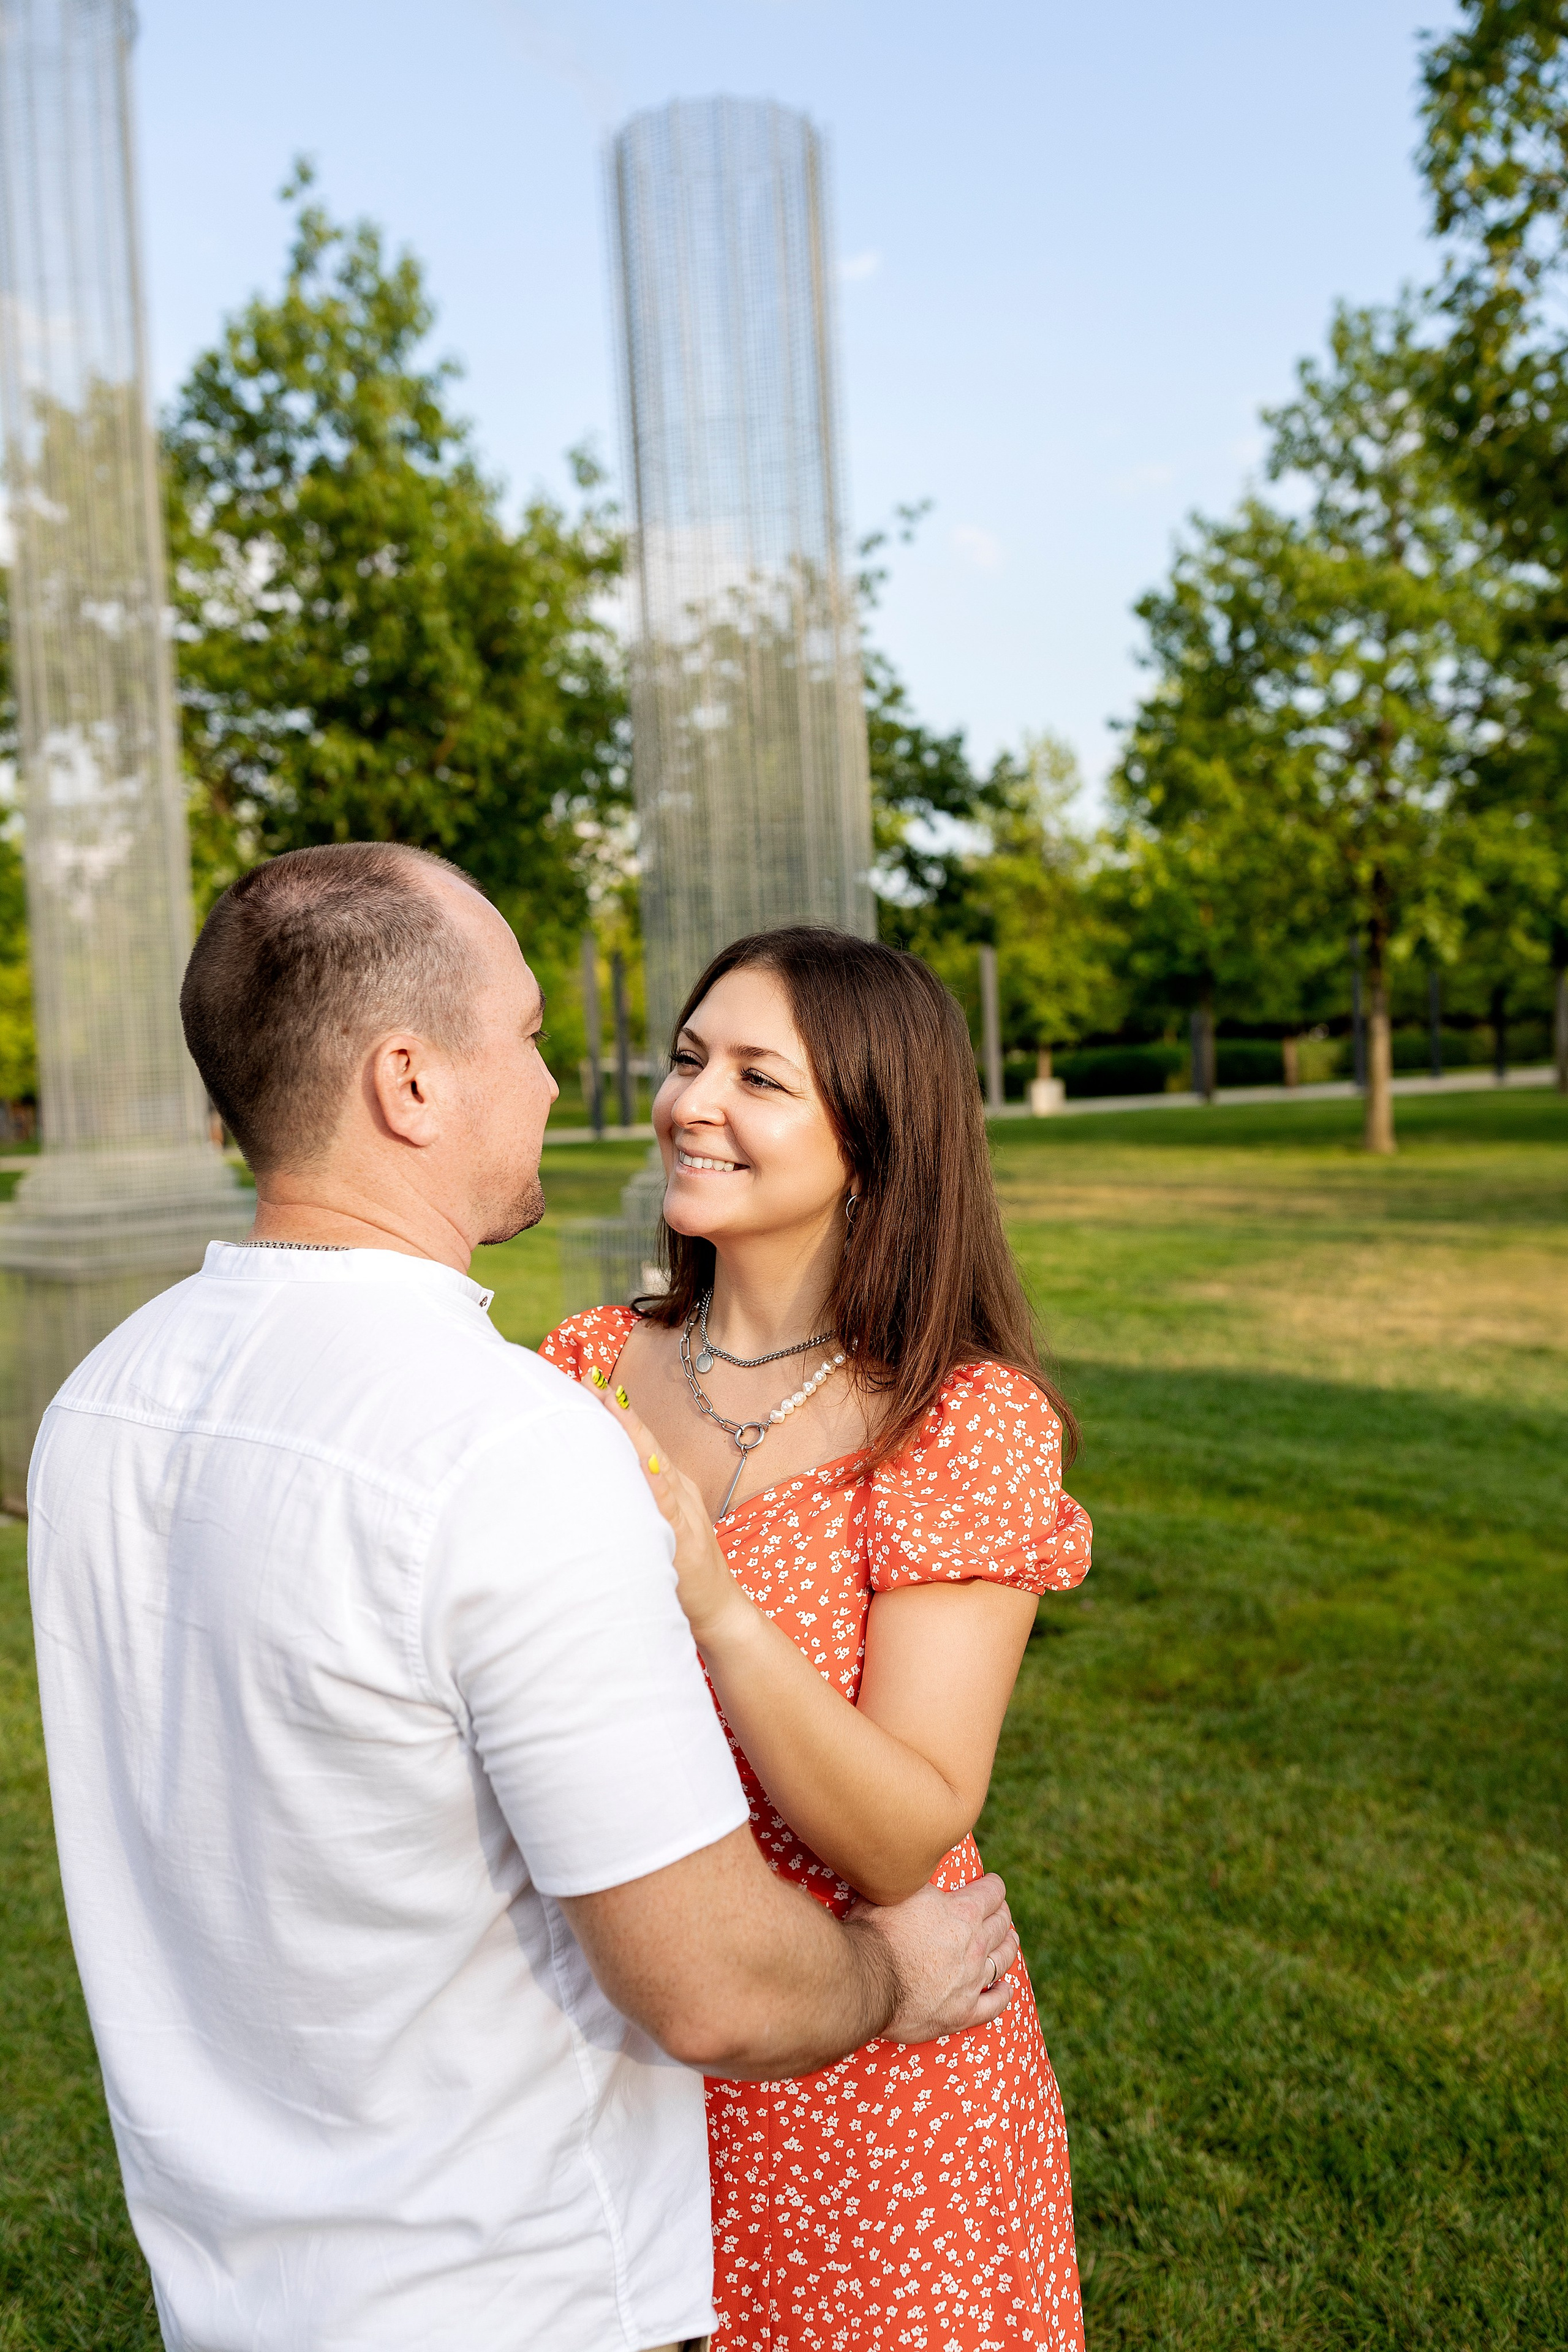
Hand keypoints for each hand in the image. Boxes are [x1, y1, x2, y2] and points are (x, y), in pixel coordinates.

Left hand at [592, 1382, 747, 1648]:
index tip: (591, 1382)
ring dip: (631, 1434)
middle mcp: (677, 1489)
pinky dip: (653, 1482)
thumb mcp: (658, 1524)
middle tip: (589, 1379)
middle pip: (645, 1442)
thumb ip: (639, 1498)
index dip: (617, 1411)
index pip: (640, 1441)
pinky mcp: (683, 1538)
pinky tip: (640, 1464)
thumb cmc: (680, 1568)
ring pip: (654, 1464)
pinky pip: (666, 1506)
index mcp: (669, 1484)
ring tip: (609, 1405)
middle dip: (617, 1410)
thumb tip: (605, 1475)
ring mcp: (682, 1511)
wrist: (717, 1608)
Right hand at [849, 1873, 1019, 2042]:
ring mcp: (970, 1981)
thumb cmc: (874, 1931)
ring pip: (1002, 1960)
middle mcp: (973, 1945)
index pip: (992, 1892)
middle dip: (1002, 1913)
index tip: (992, 1884)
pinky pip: (993, 2005)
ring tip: (1009, 1940)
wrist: (865, 1980)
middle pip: (1000, 1924)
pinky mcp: (962, 2013)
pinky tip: (1005, 1989)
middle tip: (999, 1911)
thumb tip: (916, 1862)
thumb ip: (915, 1880)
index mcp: (962, 1912)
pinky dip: (1003, 1996)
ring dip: (1008, 1947)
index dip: (994, 1886)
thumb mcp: (896, 1890)